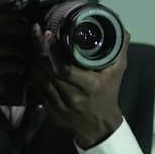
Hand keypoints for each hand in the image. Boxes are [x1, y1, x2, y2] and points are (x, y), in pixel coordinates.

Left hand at [33, 28, 129, 147]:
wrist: (99, 126)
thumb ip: (119, 49)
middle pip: (47, 70)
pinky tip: (36, 61)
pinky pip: (37, 87)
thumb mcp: (117, 72)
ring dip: (35, 59)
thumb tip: (120, 27)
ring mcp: (58, 105)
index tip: (48, 34)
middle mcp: (72, 97)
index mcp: (89, 86)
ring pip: (38, 77)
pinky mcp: (49, 109)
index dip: (53, 50)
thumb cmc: (108, 94)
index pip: (64, 68)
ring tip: (36, 42)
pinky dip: (35, 73)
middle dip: (39, 48)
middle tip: (37, 31)